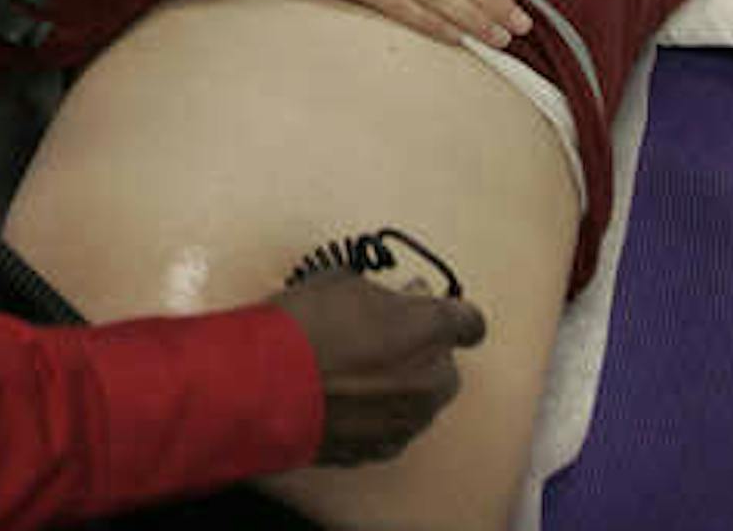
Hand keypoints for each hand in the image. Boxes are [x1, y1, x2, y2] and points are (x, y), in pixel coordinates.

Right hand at [272, 271, 485, 466]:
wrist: (263, 385)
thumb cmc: (301, 329)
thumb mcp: (343, 283)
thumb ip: (384, 296)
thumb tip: (395, 302)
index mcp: (430, 330)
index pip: (468, 322)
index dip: (451, 315)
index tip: (433, 309)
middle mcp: (430, 380)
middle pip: (446, 367)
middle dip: (423, 353)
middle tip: (385, 338)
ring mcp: (408, 420)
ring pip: (421, 402)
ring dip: (401, 386)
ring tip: (356, 373)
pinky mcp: (381, 448)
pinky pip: (393, 427)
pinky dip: (377, 415)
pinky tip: (345, 400)